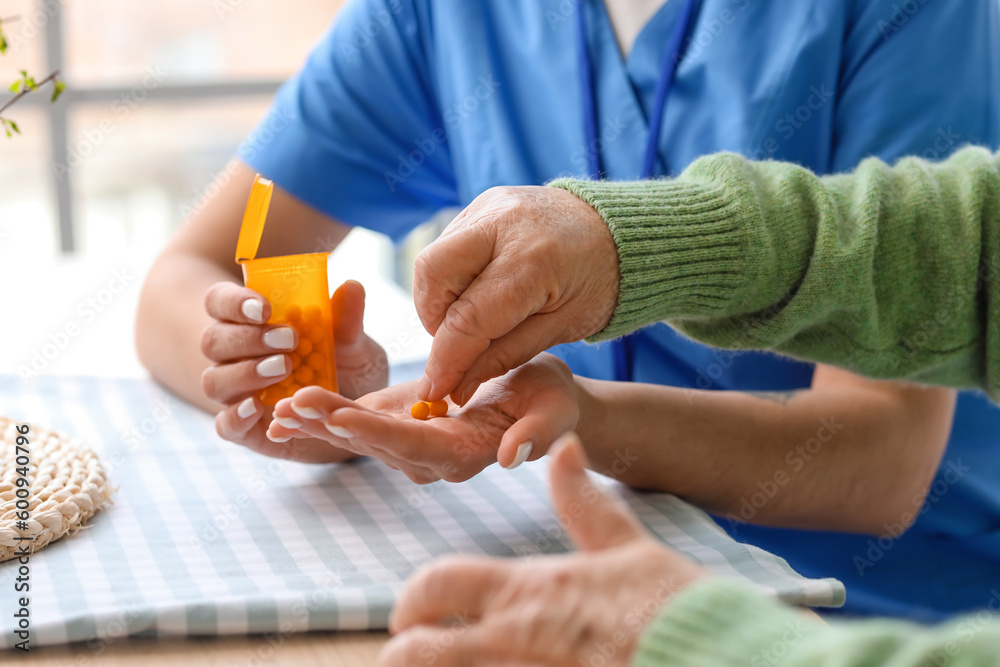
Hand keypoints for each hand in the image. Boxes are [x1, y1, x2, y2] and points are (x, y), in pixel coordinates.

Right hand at [201, 279, 387, 461]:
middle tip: (288, 340)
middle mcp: (233, 356)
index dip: (234, 302)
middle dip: (248, 338)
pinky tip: (257, 408)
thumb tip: (351, 287)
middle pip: (214, 340)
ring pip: (214, 380)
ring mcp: (235, 393)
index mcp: (249, 323)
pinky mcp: (243, 429)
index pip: (220, 302)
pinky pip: (225, 424)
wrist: (349, 417)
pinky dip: (236, 416)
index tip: (264, 308)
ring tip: (283, 368)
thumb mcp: (353, 344)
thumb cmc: (344, 368)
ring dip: (245, 373)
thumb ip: (347, 320)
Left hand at [266, 354, 579, 482]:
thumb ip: (537, 434)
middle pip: (376, 444)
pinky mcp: (399, 427)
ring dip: (319, 424)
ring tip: (278, 410)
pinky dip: (323, 418)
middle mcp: (431, 458)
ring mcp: (412, 445)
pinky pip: (357, 425)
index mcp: (465, 452)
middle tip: (292, 407)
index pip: (416, 445)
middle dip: (334, 425)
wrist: (538, 400)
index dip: (377, 432)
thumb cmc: (551, 399)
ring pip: (359, 437)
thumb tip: (511, 458)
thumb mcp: (554, 408)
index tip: (341, 416)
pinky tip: (287, 410)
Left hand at [378, 433, 708, 665]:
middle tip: (411, 655)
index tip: (411, 612)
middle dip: (403, 654)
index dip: (412, 598)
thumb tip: (565, 448)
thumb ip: (585, 503)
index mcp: (529, 590)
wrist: (718, 660)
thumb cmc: (675, 608)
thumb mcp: (629, 548)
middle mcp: (512, 641)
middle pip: (416, 652)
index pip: (437, 583)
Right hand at [413, 186, 618, 404]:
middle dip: (433, 319)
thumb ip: (504, 356)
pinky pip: (447, 245)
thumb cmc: (599, 283)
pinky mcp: (483, 202)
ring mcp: (490, 206)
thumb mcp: (561, 328)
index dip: (446, 361)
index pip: (468, 318)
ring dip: (440, 299)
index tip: (435, 390)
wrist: (621, 231)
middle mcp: (504, 224)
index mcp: (534, 261)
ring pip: (433, 259)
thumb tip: (455, 386)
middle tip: (457, 344)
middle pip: (433, 273)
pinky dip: (451, 278)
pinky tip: (479, 291)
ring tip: (473, 318)